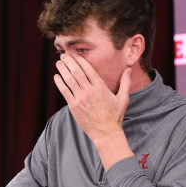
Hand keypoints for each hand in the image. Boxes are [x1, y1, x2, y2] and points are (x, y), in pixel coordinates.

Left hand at [53, 54, 134, 168]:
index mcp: (101, 87)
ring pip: (69, 80)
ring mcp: (80, 98)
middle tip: (64, 55)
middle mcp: (89, 91)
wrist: (105, 132)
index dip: (80, 60)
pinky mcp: (74, 106)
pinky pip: (65, 91)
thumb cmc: (115, 115)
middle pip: (77, 72)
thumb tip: (129, 69)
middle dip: (69, 62)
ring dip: (63, 70)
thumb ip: (125, 82)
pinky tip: (56, 76)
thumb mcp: (123, 98)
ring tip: (59, 62)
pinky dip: (60, 83)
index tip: (74, 54)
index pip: (88, 69)